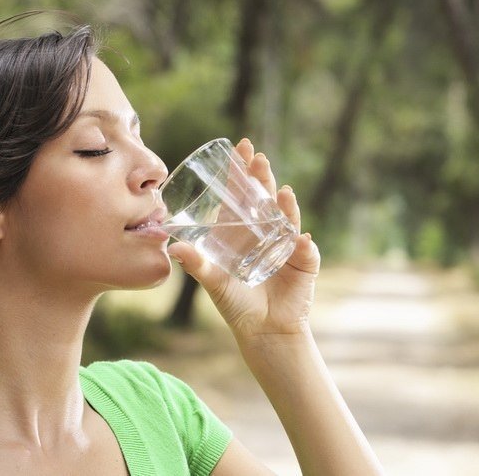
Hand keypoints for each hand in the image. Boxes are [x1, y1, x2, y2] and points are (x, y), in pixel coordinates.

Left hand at [167, 138, 320, 341]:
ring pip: (287, 217)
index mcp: (243, 231)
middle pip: (266, 197)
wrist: (263, 331)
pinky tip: (299, 237)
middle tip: (257, 157)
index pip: (243, 193)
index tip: (240, 147)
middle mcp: (266, 232)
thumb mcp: (213, 281)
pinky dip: (302, 244)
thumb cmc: (236, 304)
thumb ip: (196, 264)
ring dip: (284, 203)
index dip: (242, 171)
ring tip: (280, 190)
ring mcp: (287, 244)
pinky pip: (304, 250)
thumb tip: (174, 246)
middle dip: (262, 177)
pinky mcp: (304, 262)